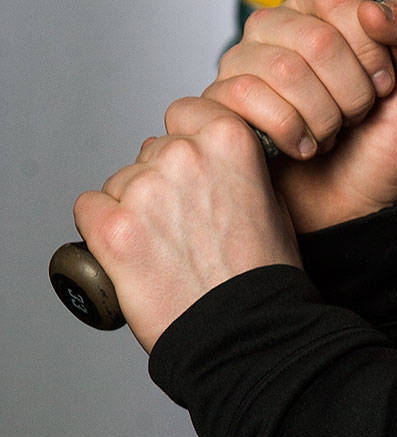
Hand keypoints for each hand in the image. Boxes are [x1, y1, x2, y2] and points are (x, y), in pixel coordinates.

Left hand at [74, 114, 299, 352]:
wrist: (244, 325)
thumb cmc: (262, 271)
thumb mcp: (268, 196)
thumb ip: (234, 165)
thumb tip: (206, 160)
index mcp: (229, 139)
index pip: (186, 111)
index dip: (186, 139)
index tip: (189, 163)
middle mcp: (184, 155)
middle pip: (150, 151)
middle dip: (160, 180)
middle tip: (180, 222)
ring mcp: (145, 189)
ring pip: (120, 182)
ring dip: (132, 207)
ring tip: (161, 246)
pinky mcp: (113, 227)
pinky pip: (88, 209)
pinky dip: (101, 229)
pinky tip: (128, 251)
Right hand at [198, 0, 396, 233]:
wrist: (364, 203)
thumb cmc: (391, 140)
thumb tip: (375, 8)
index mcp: (327, 11)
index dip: (369, 43)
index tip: (384, 80)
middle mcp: (280, 28)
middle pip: (314, 37)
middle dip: (351, 89)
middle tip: (358, 114)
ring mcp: (244, 63)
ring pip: (281, 68)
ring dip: (323, 114)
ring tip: (332, 131)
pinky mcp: (219, 102)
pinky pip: (243, 96)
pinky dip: (288, 130)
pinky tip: (302, 146)